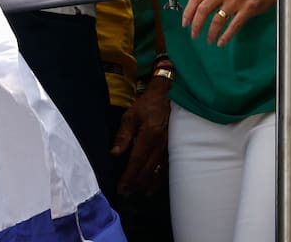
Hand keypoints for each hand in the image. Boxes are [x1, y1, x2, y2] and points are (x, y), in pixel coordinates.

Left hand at [111, 76, 169, 195]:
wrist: (169, 97)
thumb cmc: (147, 106)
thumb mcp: (130, 116)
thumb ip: (123, 136)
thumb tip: (114, 154)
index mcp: (149, 135)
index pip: (137, 161)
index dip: (129, 176)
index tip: (121, 187)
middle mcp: (162, 145)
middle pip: (148, 170)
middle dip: (136, 184)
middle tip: (126, 192)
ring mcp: (171, 149)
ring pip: (159, 172)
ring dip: (148, 184)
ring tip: (138, 192)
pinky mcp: (176, 150)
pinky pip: (167, 169)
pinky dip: (159, 179)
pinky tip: (153, 185)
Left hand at [182, 0, 275, 46]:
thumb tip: (203, 0)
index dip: (188, 11)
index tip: (185, 21)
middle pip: (202, 10)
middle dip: (196, 25)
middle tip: (194, 34)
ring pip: (217, 20)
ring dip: (210, 33)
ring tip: (209, 40)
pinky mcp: (248, 8)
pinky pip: (233, 26)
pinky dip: (225, 36)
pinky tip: (221, 42)